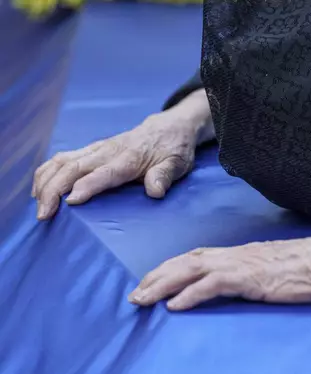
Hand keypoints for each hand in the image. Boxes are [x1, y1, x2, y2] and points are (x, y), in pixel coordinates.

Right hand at [32, 90, 212, 219]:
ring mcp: (97, 149)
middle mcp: (108, 152)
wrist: (170, 127)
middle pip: (74, 167)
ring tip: (37, 205)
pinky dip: (47, 173)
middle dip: (54, 189)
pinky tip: (39, 189)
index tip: (70, 202)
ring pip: (63, 160)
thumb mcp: (177, 164)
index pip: (104, 173)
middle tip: (44, 214)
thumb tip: (155, 190)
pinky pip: (63, 158)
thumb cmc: (173, 149)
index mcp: (129, 158)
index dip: (87, 186)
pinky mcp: (92, 151)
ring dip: (45, 181)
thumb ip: (165, 176)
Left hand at [128, 235, 310, 310]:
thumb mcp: (271, 270)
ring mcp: (240, 264)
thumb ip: (251, 274)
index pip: (195, 257)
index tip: (150, 280)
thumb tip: (236, 284)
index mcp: (238, 253)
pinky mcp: (249, 278)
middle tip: (135, 294)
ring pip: (191, 270)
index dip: (170, 268)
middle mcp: (234, 255)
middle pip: (185, 261)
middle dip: (157, 277)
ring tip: (142, 299)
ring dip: (163, 285)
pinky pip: (213, 285)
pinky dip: (190, 294)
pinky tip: (174, 306)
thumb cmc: (304, 269)